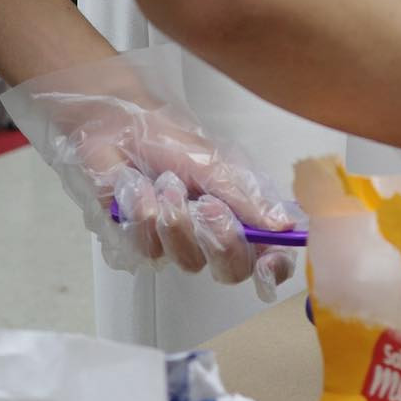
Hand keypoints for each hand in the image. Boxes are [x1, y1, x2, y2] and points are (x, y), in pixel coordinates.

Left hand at [0, 48, 298, 300]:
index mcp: (240, 213)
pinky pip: (148, 250)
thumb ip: (246, 197)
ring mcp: (176, 245)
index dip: (275, 267)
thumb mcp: (213, 163)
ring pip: (188, 262)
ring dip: (176, 218)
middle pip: (231, 271)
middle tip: (207, 206)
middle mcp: (212, 236)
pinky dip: (142, 215)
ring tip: (164, 181)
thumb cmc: (168, 139)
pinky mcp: (140, 246)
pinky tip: (137, 189)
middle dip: (220, 241)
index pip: (269, 255)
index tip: (269, 262)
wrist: (115, 129)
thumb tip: (284, 225)